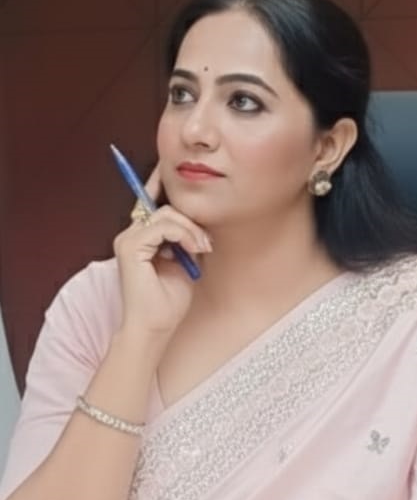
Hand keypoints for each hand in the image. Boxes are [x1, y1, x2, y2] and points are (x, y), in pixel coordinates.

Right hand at [113, 164, 211, 340]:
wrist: (154, 329)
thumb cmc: (168, 304)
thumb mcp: (187, 264)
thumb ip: (189, 241)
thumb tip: (200, 224)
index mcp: (141, 239)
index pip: (151, 202)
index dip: (162, 183)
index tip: (176, 170)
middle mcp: (131, 235)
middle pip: (165, 206)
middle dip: (191, 220)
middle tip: (205, 243)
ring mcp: (128, 240)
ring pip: (165, 213)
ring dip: (191, 229)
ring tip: (201, 249)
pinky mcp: (130, 247)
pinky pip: (162, 226)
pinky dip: (183, 235)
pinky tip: (193, 249)